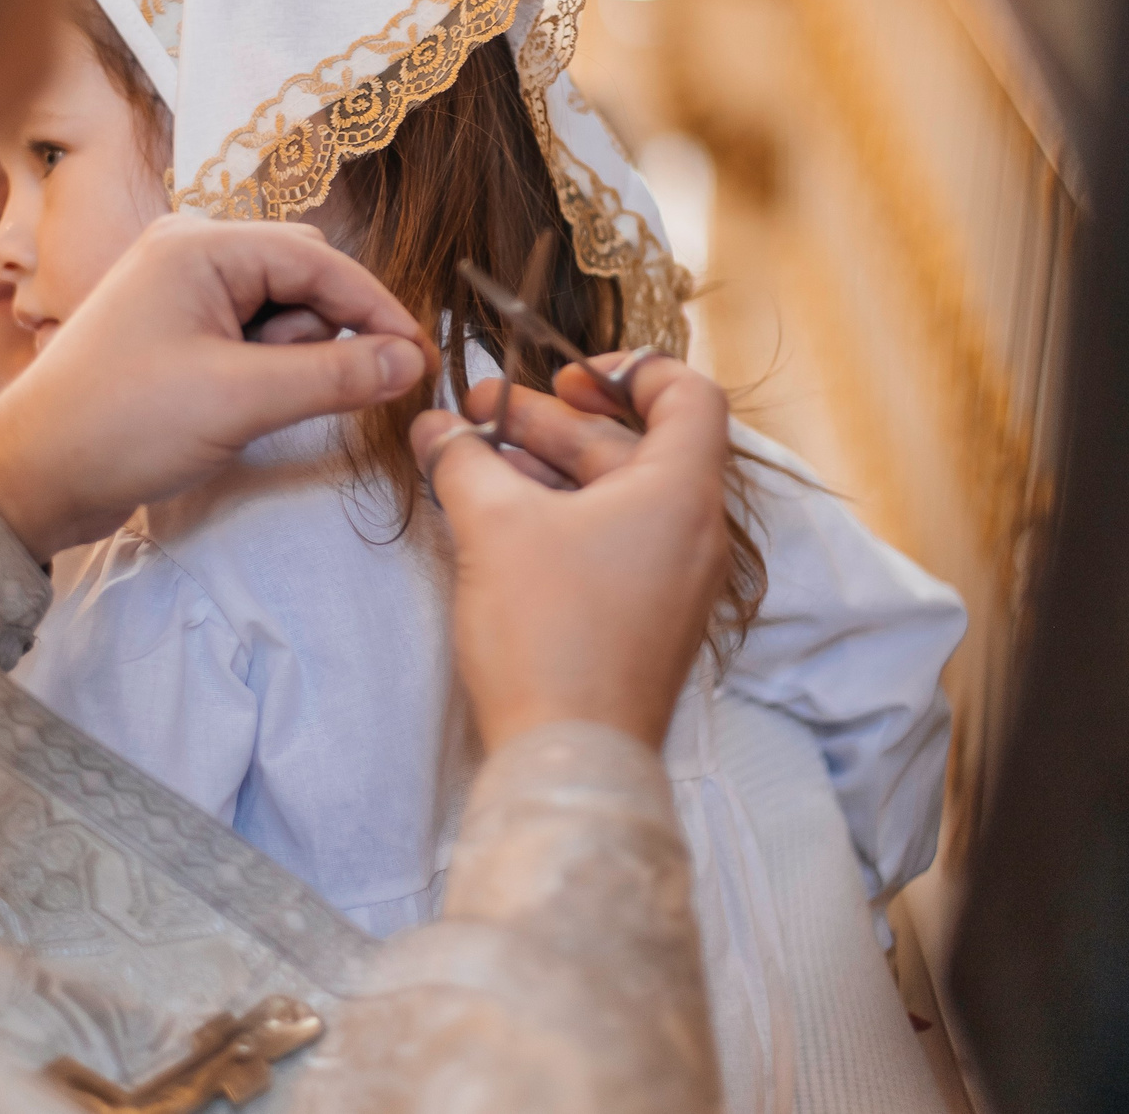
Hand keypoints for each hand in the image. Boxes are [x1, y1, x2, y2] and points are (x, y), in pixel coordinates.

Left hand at [0, 216, 431, 556]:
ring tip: (246, 406)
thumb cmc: (122, 425)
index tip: (420, 359)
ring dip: (290, 361)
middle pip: (303, 279)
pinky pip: (251, 338)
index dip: (375, 308)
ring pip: (281, 313)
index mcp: (199, 244)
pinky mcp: (178, 334)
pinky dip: (265, 373)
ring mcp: (181, 293)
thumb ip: (336, 375)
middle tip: (321, 393)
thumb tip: (412, 361)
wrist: (31, 479)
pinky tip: (239, 409)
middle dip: (324, 336)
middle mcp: (190, 253)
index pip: (318, 258)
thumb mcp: (242, 400)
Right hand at [415, 356, 731, 750]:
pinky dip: (561, 517)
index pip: (688, 395)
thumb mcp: (495, 526)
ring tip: (468, 460)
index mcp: (682, 492)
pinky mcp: (646, 620)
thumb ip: (464, 460)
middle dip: (550, 422)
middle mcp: (693, 532)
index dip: (630, 370)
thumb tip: (436, 429)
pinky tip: (494, 518)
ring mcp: (673, 582)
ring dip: (546, 470)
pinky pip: (612, 543)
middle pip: (631, 445)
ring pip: (614, 497)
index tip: (565, 376)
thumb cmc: (549, 633)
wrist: (571, 758)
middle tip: (476, 410)